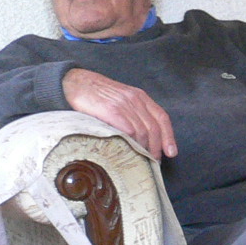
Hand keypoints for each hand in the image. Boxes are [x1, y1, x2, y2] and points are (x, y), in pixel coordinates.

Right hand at [62, 68, 177, 158]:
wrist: (74, 82)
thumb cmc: (96, 95)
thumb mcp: (120, 99)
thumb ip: (133, 113)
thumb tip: (143, 138)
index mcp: (140, 96)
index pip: (162, 117)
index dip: (168, 137)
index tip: (171, 152)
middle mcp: (135, 99)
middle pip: (154, 129)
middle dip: (156, 149)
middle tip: (153, 162)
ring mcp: (124, 105)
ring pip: (143, 132)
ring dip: (144, 150)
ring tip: (141, 161)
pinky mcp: (111, 111)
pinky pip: (129, 131)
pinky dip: (132, 144)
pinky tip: (130, 152)